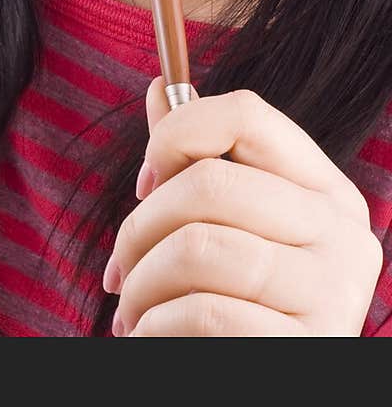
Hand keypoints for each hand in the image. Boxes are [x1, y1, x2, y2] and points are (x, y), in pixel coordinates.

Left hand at [102, 79, 382, 335]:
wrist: (268, 388)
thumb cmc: (238, 306)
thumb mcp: (225, 227)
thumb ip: (196, 160)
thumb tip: (158, 88)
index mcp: (326, 192)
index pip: (246, 113)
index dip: (175, 135)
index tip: (143, 183)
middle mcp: (343, 236)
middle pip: (210, 184)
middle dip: (140, 227)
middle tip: (121, 267)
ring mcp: (334, 294)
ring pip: (199, 248)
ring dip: (142, 283)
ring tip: (131, 310)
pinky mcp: (308, 348)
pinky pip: (205, 313)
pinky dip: (157, 326)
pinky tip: (150, 336)